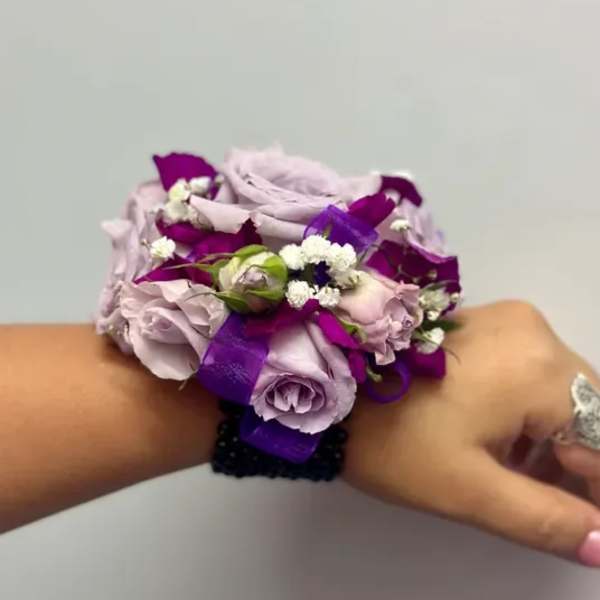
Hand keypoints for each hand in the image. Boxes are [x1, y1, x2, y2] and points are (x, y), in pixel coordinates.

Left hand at [343, 300, 599, 565]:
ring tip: (528, 481)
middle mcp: (533, 331)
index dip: (597, 487)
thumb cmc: (394, 441)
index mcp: (539, 367)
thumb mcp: (470, 490)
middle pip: (586, 408)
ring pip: (559, 390)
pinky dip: (530, 409)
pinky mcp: (483, 322)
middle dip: (579, 462)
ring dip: (556, 438)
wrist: (329, 389)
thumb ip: (547, 519)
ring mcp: (506, 320)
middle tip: (560, 508)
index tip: (588, 524)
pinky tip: (507, 444)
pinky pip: (530, 370)